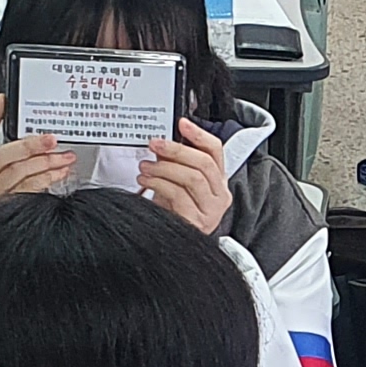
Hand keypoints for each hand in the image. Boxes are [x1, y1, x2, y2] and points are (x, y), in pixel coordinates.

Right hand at [0, 92, 75, 207]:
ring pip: (17, 174)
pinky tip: (59, 174)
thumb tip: (35, 130)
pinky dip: (46, 181)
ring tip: (64, 158)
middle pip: (1, 157)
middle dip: (29, 146)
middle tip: (51, 140)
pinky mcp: (3, 210)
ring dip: (44, 164)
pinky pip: (27, 192)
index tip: (2, 103)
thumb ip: (12, 150)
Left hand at [138, 117, 232, 237]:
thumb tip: (162, 142)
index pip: (215, 152)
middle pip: (204, 163)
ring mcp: (211, 210)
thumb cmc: (174, 212)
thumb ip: (175, 162)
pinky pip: (179, 195)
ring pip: (193, 178)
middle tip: (155, 143)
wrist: (169, 243)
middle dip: (177, 150)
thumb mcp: (176, 183)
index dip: (199, 135)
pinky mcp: (198, 222)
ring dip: (165, 167)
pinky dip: (160, 184)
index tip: (182, 123)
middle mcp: (219, 196)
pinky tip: (147, 180)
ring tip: (146, 166)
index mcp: (217, 182)